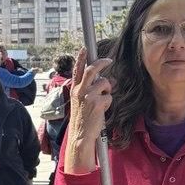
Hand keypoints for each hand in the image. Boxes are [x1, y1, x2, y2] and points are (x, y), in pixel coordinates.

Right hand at [64, 49, 112, 173]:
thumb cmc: (82, 119)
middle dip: (102, 62)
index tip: (84, 49)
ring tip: (102, 101)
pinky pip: (109, 97)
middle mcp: (80, 91)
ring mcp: (88, 96)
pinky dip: (108, 103)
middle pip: (92, 70)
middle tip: (109, 60)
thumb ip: (92, 90)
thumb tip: (108, 81)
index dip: (81, 59)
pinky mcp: (96, 102)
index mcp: (75, 90)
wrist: (80, 135)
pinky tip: (102, 111)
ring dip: (108, 90)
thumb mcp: (82, 102)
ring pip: (105, 83)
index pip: (77, 70)